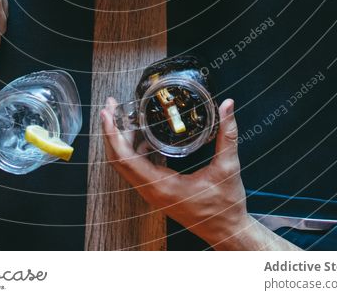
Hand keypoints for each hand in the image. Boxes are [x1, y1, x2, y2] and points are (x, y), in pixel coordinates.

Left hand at [101, 96, 294, 249]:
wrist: (227, 231)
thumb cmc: (226, 206)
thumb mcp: (228, 167)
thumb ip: (227, 134)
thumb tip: (228, 105)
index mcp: (162, 186)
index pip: (125, 159)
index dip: (113, 135)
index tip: (108, 114)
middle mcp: (151, 191)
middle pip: (118, 160)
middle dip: (112, 131)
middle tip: (111, 106)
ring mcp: (152, 192)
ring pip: (126, 165)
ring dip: (121, 140)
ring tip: (124, 115)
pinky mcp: (157, 191)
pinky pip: (137, 169)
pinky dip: (134, 149)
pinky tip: (144, 135)